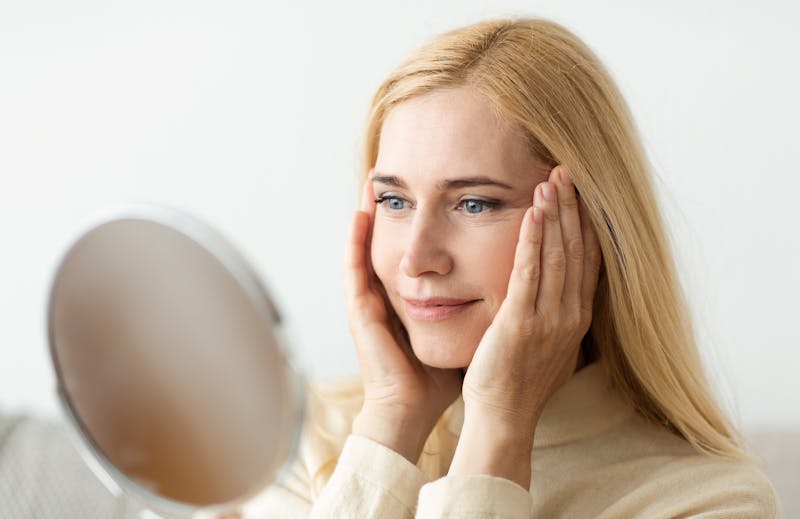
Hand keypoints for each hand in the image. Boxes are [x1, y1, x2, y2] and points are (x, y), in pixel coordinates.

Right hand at [344, 170, 462, 462]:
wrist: (413, 407)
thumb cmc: (440, 374)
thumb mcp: (464, 329)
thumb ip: (480, 306)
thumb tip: (515, 283)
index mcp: (411, 297)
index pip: (415, 249)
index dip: (422, 218)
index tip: (437, 186)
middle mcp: (387, 292)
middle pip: (390, 240)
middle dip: (395, 206)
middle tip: (400, 170)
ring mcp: (370, 300)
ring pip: (368, 245)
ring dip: (369, 211)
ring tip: (375, 178)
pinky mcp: (360, 310)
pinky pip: (354, 267)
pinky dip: (355, 239)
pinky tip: (361, 212)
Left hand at [459, 164, 601, 445]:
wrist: (503, 415)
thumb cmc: (518, 380)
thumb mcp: (546, 342)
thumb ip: (554, 313)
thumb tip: (556, 290)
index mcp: (576, 317)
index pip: (587, 260)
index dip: (585, 223)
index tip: (581, 192)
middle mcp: (570, 315)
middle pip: (576, 251)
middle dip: (573, 209)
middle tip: (567, 171)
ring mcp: (549, 319)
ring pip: (557, 255)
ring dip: (556, 215)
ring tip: (552, 180)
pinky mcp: (521, 322)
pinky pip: (529, 272)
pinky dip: (534, 240)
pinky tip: (534, 212)